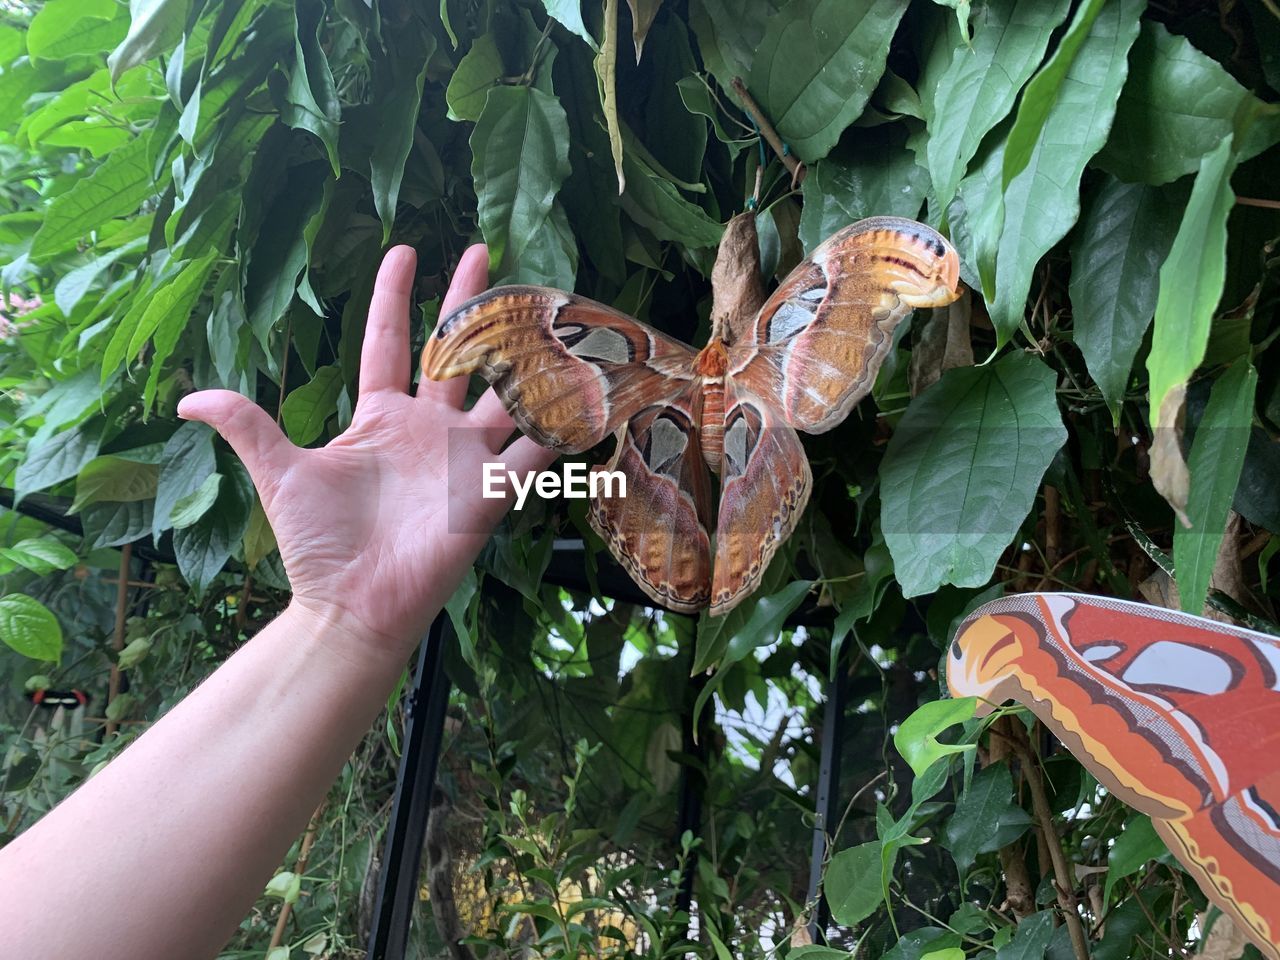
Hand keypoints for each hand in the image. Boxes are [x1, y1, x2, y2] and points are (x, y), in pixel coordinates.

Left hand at [177, 245, 555, 660]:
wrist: (352, 603)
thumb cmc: (318, 544)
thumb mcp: (279, 471)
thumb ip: (247, 425)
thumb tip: (187, 398)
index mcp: (381, 417)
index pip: (391, 342)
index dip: (395, 297)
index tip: (404, 251)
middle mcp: (429, 430)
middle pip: (457, 352)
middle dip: (471, 302)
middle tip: (485, 250)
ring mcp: (463, 459)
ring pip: (504, 391)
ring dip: (525, 351)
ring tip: (550, 307)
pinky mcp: (489, 492)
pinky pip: (532, 452)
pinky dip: (560, 426)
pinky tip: (589, 392)